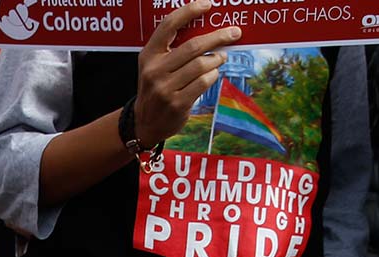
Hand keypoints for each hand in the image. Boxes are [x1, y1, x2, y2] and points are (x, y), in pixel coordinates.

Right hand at [134, 1, 241, 146]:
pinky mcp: (177, 103)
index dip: (189, 11)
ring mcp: (165, 88)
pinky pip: (205, 82)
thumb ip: (173, 49)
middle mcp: (154, 70)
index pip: (168, 26)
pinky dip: (213, 75)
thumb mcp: (155, 66)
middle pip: (193, 46)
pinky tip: (212, 74)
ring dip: (217, 59)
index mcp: (148, 56)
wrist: (145, 123)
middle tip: (233, 32)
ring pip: (202, 64)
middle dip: (218, 36)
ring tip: (220, 57)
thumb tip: (207, 30)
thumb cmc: (156, 88)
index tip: (207, 5)